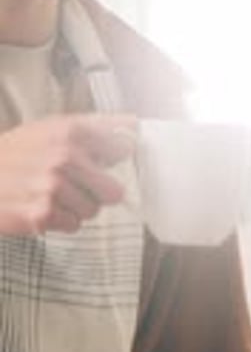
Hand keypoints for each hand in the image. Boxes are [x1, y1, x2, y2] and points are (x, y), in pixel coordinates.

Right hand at [0, 113, 137, 235]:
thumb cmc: (16, 152)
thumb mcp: (51, 127)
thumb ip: (92, 126)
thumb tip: (133, 126)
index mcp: (72, 130)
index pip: (124, 148)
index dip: (114, 160)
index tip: (103, 162)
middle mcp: (66, 156)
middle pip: (114, 191)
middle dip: (97, 192)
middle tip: (77, 187)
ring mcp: (54, 186)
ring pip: (92, 211)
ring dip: (75, 208)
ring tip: (51, 196)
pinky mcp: (43, 214)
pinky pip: (73, 225)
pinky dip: (60, 221)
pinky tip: (41, 208)